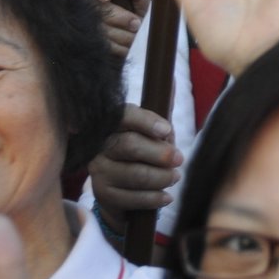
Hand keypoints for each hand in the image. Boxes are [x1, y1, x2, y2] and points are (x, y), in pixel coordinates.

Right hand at [85, 0, 148, 58]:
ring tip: (131, 35)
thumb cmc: (134, 16)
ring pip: (102, 30)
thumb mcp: (141, 2)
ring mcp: (84, 26)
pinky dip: (118, 48)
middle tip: (136, 23)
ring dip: (124, 35)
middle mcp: (87, 6)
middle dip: (123, 18)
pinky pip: (103, 46)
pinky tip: (123, 46)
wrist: (133, 41)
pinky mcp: (87, 44)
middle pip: (100, 10)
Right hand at [87, 104, 181, 224]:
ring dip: (161, 177)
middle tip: (179, 159)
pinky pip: (130, 198)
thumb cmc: (143, 151)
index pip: (124, 115)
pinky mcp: (102, 193)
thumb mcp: (153, 129)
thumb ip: (163, 108)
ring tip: (175, 177)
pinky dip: (153, 198)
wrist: (123, 187)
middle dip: (160, 153)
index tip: (167, 129)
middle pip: (129, 145)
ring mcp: (98, 170)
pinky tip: (166, 196)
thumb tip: (173, 80)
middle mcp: (100, 145)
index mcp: (113, 123)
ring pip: (133, 174)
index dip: (146, 121)